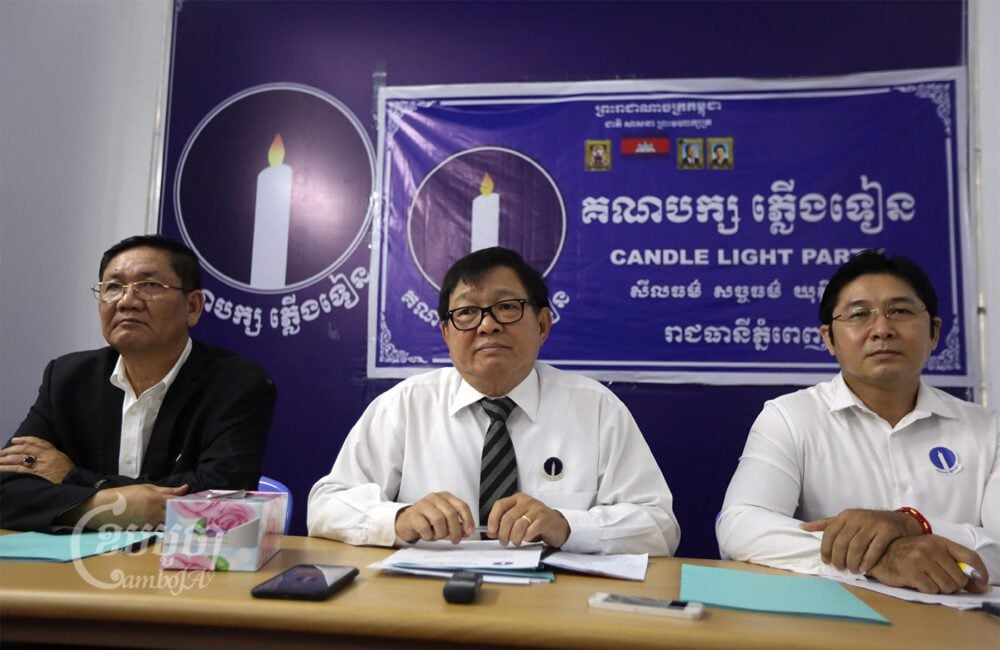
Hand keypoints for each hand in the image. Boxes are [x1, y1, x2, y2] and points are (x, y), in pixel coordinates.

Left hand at [0, 436, 75, 482]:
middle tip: (0, 452)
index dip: (24, 440)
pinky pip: (19, 470)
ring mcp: (40, 465)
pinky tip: (1, 468)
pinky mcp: (35, 475)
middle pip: (25, 449)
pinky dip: (8, 468)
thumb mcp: (63, 460)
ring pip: (19, 458)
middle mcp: (45, 456)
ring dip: (5, 459)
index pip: (37, 442)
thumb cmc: (69, 474)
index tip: (14, 440)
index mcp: (53, 452)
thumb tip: (37, 453)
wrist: (74, 483)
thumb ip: (51, 455)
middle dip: (11, 450)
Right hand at [58, 484, 188, 529]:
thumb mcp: (146, 488)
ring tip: (190, 524)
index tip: (202, 506)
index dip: (190, 503)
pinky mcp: (144, 532)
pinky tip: (174, 530)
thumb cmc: (125, 495)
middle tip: (200, 518)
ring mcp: (149, 524)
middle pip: (177, 515)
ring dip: (179, 524)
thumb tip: (186, 488)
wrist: (103, 509)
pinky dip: (167, 529)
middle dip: (188, 516)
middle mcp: (154, 512)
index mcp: (156, 499)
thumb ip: (167, 490)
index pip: (179, 501)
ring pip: (170, 525)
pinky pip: (160, 531)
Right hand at [394, 492, 474, 543]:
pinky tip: (427, 535)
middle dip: (455, 530)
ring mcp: (423, 504)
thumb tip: (466, 532)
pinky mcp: (413, 514)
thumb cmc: (428, 521)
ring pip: (439, 520)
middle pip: (451, 514)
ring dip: (440, 532)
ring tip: (436, 535)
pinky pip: (425, 527)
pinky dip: (428, 535)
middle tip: (455, 540)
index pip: (462, 506)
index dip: (468, 520)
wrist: (407, 522)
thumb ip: (456, 525)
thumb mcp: (445, 522)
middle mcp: (435, 498)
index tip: (469, 532)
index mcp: (445, 497)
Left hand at [487, 493, 569, 547]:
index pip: (500, 505)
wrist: (557, 525)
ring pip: (518, 526)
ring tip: (516, 542)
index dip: (493, 519)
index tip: (491, 531)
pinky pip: (530, 531)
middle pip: (508, 518)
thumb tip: (491, 532)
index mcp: (517, 499)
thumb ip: (504, 523)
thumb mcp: (518, 519)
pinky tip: (527, 539)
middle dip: (503, 533)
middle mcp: (526, 501)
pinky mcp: (545, 520)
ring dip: (514, 538)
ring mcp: (536, 509)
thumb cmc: (535, 522)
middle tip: (504, 542)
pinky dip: (526, 538)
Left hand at [801, 508, 919, 573]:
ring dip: (853, 562)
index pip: (829, 534)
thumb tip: (802, 527)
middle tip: (841, 569)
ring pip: (857, 547)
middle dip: (839, 559)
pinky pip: (875, 548)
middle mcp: (858, 517)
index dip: (826, 549)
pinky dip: (868, 561)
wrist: (898, 521)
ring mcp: (873, 523)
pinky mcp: (887, 530)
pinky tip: (865, 569)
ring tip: (853, 571)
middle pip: (842, 542)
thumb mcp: (846, 520)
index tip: (827, 562)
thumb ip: (826, 525)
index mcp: (845, 515)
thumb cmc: (867, 524)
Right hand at [866, 535, 989, 593]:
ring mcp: (920, 560)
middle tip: (940, 580)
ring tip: (927, 580)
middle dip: (953, 585)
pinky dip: (927, 590)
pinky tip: (917, 582)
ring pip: (947, 587)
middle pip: (960, 579)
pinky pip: (931, 590)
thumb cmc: (908, 554)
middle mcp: (931, 548)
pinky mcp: (911, 572)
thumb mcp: (932, 552)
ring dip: (940, 588)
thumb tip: (980, 587)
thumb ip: (955, 566)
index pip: (970, 557)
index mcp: (939, 541)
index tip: (981, 585)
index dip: (980, 573)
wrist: (878, 553)